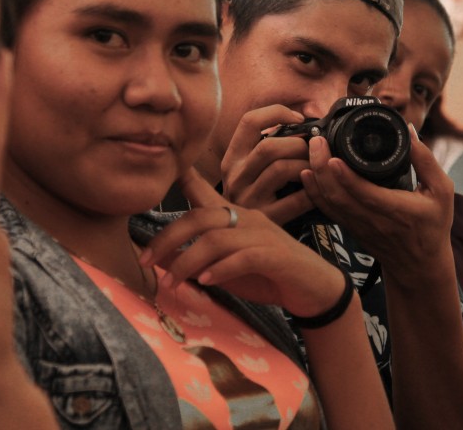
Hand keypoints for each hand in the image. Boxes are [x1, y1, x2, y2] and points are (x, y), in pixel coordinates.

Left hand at [143, 168, 345, 318]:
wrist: (315, 290)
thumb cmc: (268, 276)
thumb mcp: (227, 268)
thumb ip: (199, 260)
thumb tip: (162, 259)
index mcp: (235, 217)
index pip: (205, 192)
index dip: (183, 178)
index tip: (160, 171)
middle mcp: (248, 219)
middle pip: (200, 217)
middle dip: (168, 238)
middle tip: (146, 260)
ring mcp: (264, 235)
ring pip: (217, 239)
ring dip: (188, 261)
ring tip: (171, 282)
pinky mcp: (277, 256)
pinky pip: (244, 257)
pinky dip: (221, 269)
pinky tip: (206, 283)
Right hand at [220, 104, 314, 224]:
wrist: (241, 239)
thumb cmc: (256, 196)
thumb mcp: (249, 170)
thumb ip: (266, 147)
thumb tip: (301, 120)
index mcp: (233, 158)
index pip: (249, 122)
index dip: (276, 112)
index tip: (299, 118)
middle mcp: (235, 176)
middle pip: (269, 146)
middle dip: (298, 144)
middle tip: (312, 151)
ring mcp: (248, 198)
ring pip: (281, 168)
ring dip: (305, 165)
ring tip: (314, 169)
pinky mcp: (264, 219)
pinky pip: (295, 200)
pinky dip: (312, 191)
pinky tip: (316, 191)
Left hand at [299, 125, 454, 287]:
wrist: (419, 266)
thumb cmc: (433, 226)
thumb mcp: (442, 192)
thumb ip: (426, 162)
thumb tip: (410, 133)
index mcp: (399, 211)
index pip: (366, 194)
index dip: (347, 177)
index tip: (333, 157)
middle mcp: (375, 221)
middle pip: (341, 197)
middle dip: (323, 169)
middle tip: (317, 143)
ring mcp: (359, 227)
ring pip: (330, 204)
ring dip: (316, 179)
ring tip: (311, 151)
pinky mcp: (351, 229)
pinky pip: (328, 211)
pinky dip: (314, 193)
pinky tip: (307, 175)